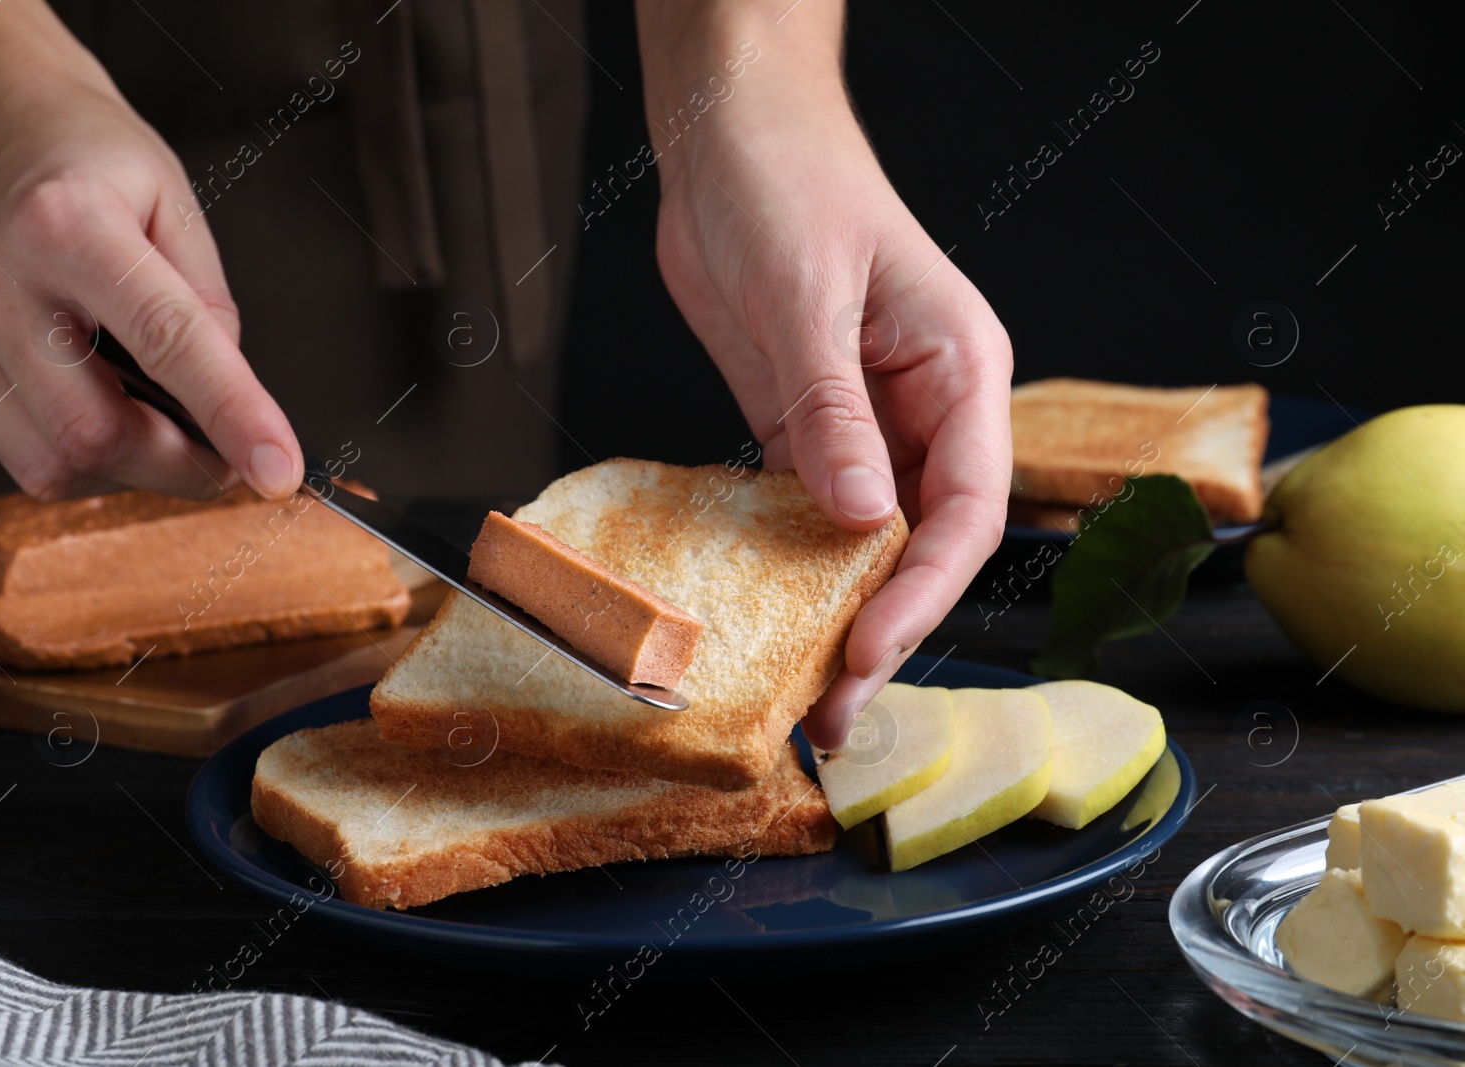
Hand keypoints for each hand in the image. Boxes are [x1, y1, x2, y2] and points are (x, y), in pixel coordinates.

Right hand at [0, 3, 300, 499]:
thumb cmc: (93, 168)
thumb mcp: (177, 206)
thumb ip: (211, 306)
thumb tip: (231, 404)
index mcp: (69, 224)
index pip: (169, 340)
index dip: (232, 414)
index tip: (280, 471)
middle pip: (97, 431)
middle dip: (181, 468)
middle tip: (225, 455)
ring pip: (54, 465)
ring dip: (130, 469)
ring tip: (154, 421)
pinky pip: (20, 458)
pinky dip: (79, 458)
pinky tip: (95, 404)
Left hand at [639, 2, 1012, 748]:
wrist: (726, 138)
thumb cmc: (788, 181)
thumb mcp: (807, 299)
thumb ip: (833, 413)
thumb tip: (861, 520)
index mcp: (959, 371)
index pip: (968, 507)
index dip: (926, 588)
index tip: (871, 645)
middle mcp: (923, 409)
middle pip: (923, 543)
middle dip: (885, 627)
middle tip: (834, 709)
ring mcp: (864, 424)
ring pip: (869, 543)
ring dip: (839, 616)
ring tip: (802, 694)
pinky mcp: (804, 429)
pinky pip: (809, 515)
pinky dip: (794, 573)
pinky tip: (770, 624)